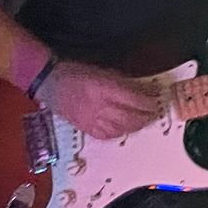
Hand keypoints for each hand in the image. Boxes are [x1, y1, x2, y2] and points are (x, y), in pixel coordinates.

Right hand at [43, 61, 162, 139]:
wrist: (50, 83)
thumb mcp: (105, 72)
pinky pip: (107, 136)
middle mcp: (99, 106)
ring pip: (120, 129)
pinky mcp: (85, 128)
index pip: (135, 100)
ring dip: (135, 127)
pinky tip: (125, 129)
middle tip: (154, 114)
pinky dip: (119, 133)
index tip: (156, 101)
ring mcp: (92, 120)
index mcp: (105, 89)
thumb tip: (145, 91)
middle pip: (130, 117)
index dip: (149, 103)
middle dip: (146, 117)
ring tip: (142, 122)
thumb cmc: (78, 73)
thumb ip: (126, 84)